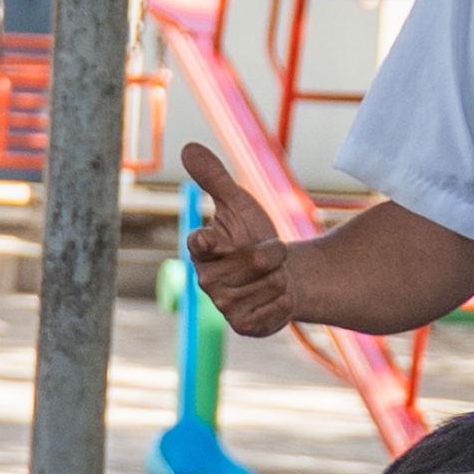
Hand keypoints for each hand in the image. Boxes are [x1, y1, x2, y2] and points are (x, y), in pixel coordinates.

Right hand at [181, 144, 300, 335]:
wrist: (280, 274)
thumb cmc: (252, 235)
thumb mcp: (239, 203)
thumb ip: (214, 178)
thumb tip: (187, 147)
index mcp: (202, 249)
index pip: (199, 244)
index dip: (205, 242)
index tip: (208, 238)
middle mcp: (208, 279)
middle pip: (254, 261)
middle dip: (274, 253)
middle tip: (271, 252)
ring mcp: (225, 305)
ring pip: (270, 285)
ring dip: (280, 276)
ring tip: (270, 277)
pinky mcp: (244, 326)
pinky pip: (278, 308)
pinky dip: (285, 299)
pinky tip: (277, 297)